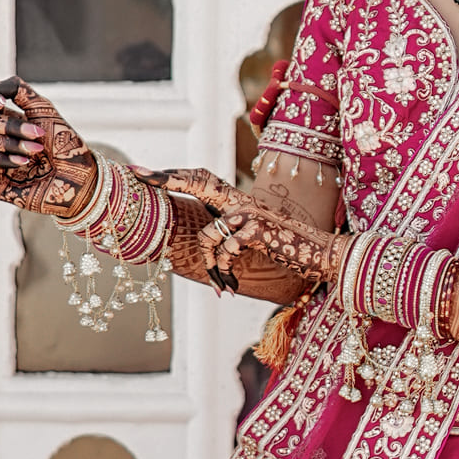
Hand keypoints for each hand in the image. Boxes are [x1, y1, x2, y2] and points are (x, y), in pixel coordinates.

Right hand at [0, 78, 94, 215]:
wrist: (79, 176)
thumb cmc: (65, 143)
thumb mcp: (43, 109)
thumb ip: (17, 90)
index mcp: (3, 118)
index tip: (2, 102)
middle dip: (7, 125)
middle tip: (36, 132)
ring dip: (10, 143)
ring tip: (37, 150)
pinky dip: (3, 158)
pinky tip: (24, 162)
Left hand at [143, 168, 343, 290]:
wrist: (319, 255)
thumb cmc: (282, 250)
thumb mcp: (250, 239)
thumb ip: (226, 234)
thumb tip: (200, 244)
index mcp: (237, 200)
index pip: (200, 178)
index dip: (171, 174)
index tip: (139, 171)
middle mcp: (240, 199)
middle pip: (197, 180)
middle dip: (166, 178)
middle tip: (138, 176)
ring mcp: (248, 212)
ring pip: (207, 234)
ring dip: (209, 266)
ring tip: (220, 285)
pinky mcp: (255, 229)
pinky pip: (223, 251)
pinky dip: (222, 272)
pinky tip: (230, 286)